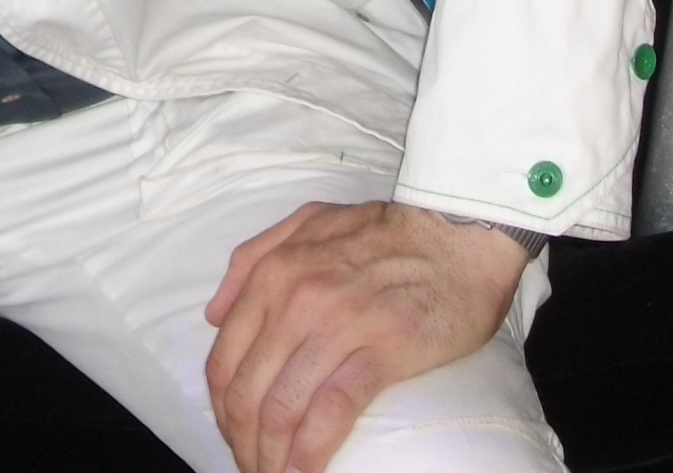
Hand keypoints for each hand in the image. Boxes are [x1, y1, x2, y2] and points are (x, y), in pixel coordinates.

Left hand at [203, 199, 529, 472]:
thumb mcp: (306, 223)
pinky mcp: (382, 350)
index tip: (236, 439)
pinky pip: (332, 412)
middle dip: (244, 444)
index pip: (225, 361)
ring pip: (282, 409)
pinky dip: (311, 453)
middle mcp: (295, 300)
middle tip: (255, 468)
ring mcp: (337, 326)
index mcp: (272, 274)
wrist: (459, 232)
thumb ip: (251, 259)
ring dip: (271, 458)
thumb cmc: (386, 231)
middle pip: (247, 393)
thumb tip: (213, 314)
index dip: (223, 413)